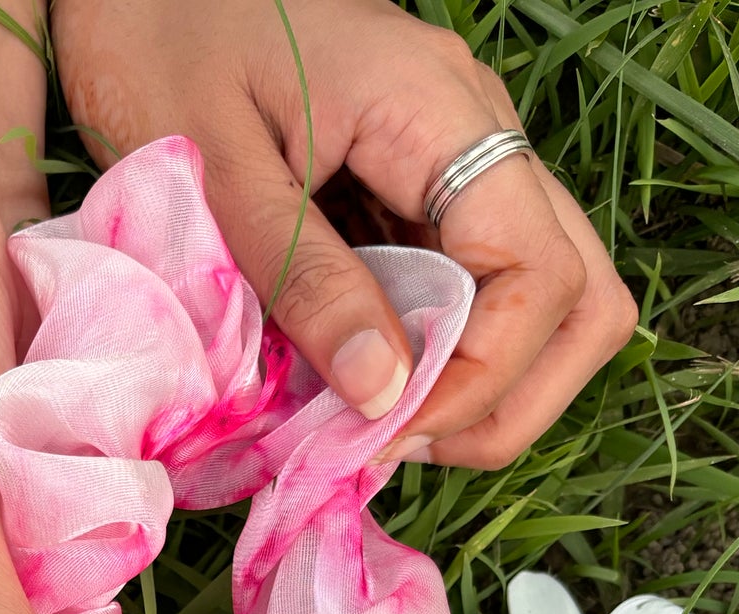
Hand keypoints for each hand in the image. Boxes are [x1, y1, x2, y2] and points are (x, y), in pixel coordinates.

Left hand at [52, 0, 637, 468]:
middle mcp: (476, 134)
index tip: (386, 432)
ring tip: (384, 427)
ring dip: (483, 384)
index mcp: (441, 115)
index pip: (540, 275)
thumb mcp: (221, 176)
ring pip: (541, 299)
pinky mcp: (417, 186)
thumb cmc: (160, 44)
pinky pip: (472, 286)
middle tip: (400, 445)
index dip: (481, 378)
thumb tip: (386, 394)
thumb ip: (306, 281)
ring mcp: (455, 160)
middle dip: (507, 398)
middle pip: (578, 295)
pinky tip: (360, 384)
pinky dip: (437, 354)